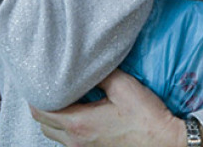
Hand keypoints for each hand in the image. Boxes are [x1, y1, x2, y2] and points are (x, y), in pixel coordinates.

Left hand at [29, 70, 184, 146]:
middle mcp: (76, 140)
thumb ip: (101, 74)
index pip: (40, 110)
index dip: (38, 94)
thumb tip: (87, 64)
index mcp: (79, 123)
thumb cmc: (146, 117)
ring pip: (55, 134)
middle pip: (43, 124)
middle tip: (55, 86)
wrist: (164, 143)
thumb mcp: (124, 86)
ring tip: (69, 98)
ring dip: (56, 116)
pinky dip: (69, 126)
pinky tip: (84, 112)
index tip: (45, 78)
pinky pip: (70, 140)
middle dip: (44, 105)